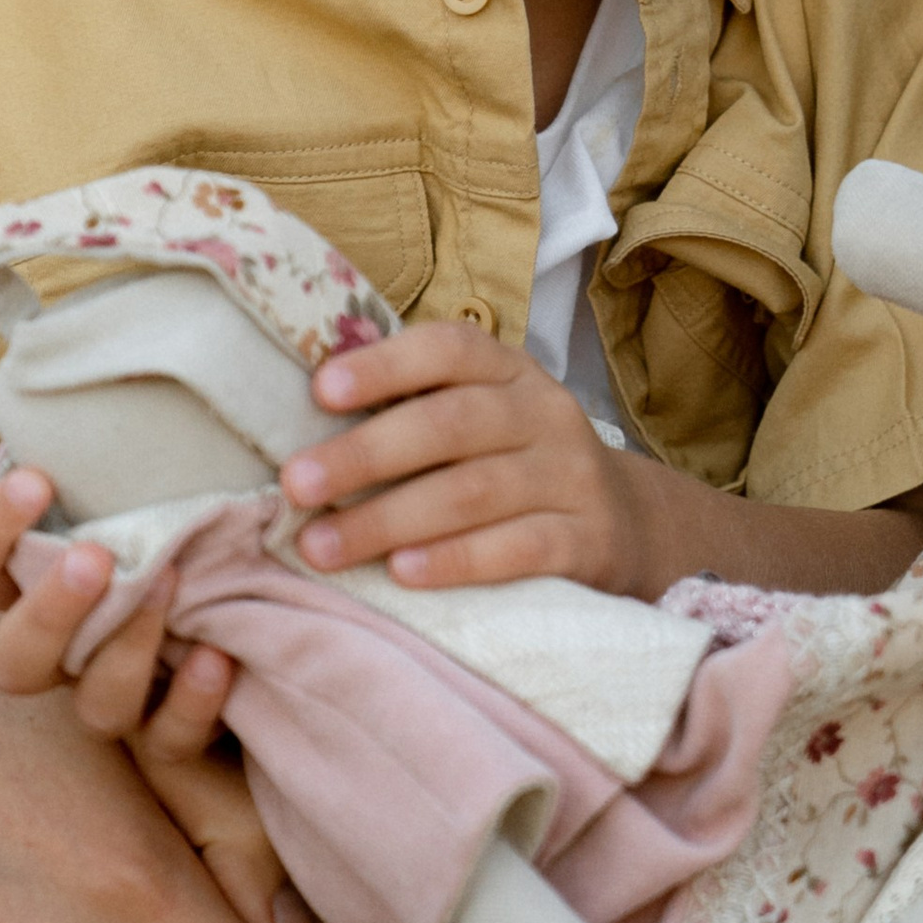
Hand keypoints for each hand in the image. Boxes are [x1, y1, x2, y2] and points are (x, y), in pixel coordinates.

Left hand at [288, 323, 652, 592]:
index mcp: (510, 371)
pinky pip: (519, 549)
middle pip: (451, 424)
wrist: (627, 523)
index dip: (385, 364)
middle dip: (365, 454)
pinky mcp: (586, 541)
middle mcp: (544, 414)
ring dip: (390, 519)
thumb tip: (305, 415)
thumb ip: (416, 409)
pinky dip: (457, 561)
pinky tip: (404, 574)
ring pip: (475, 491)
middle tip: (295, 485)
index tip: (319, 390)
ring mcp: (570, 477)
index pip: (451, 348)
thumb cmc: (517, 464)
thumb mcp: (483, 418)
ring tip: (322, 547)